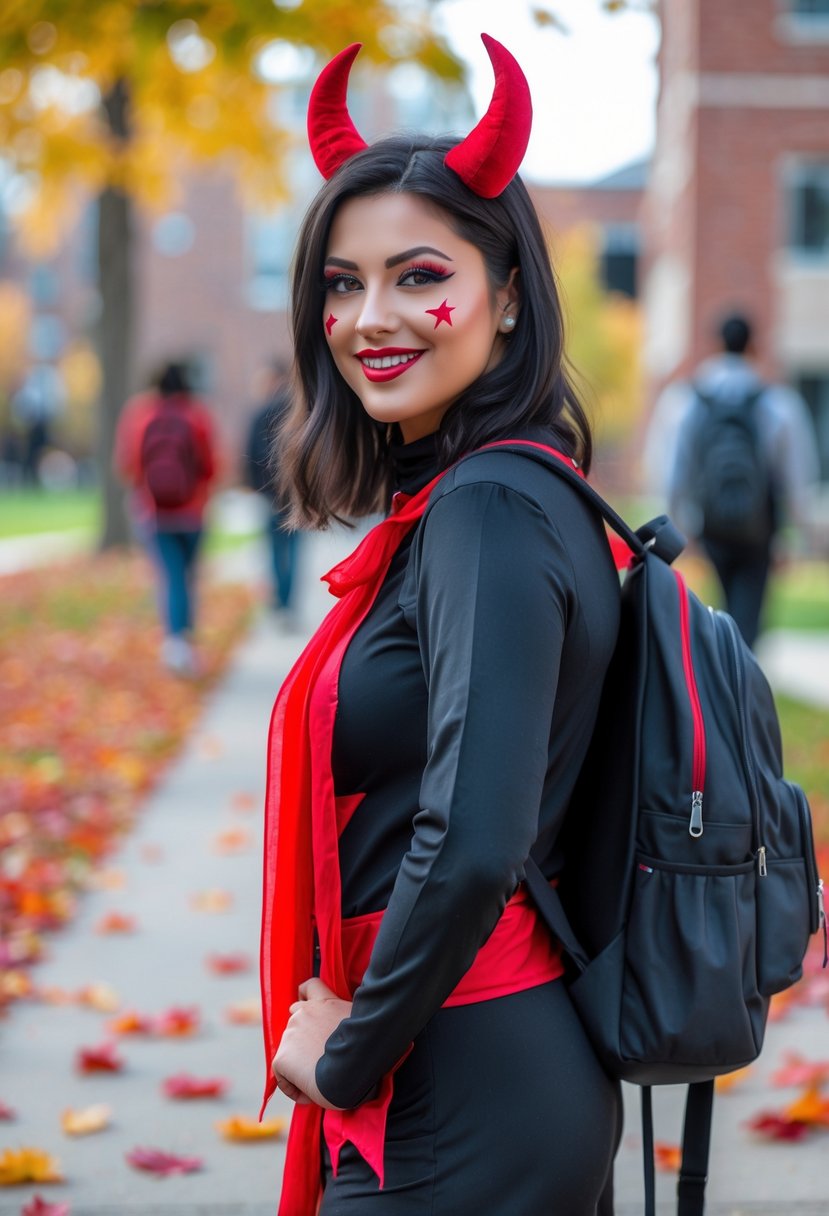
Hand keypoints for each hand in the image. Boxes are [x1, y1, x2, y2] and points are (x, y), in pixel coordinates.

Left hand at [272, 977, 352, 1109]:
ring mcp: (291, 1032)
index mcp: (326, 1003)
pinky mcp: (282, 1056)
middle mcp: (305, 1012)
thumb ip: (347, 1022)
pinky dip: (293, 1086)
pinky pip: (282, 1074)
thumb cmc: (365, 1053)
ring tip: (321, 1081)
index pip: (310, 986)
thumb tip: (344, 1036)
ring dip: (301, 1062)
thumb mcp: (361, 1025)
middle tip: (318, 1056)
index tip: (306, 1003)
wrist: (353, 1072)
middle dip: (302, 1035)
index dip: (305, 995)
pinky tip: (310, 1094)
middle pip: (295, 1019)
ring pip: (290, 1049)